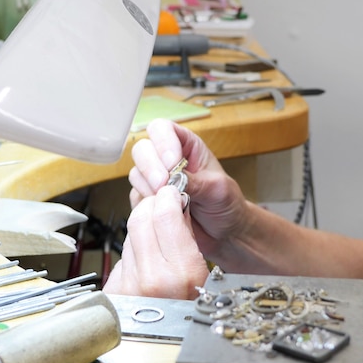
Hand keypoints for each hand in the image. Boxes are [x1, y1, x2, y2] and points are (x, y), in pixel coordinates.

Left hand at [104, 186, 208, 297]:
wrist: (169, 341)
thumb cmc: (192, 308)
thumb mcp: (201, 270)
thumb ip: (185, 234)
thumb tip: (175, 203)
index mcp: (182, 274)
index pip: (164, 214)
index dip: (167, 196)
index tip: (172, 192)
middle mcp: (152, 279)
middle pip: (141, 218)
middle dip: (152, 204)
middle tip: (161, 203)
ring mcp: (128, 286)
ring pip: (129, 234)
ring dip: (142, 226)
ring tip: (157, 234)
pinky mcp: (114, 289)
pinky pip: (122, 256)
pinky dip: (134, 250)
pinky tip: (146, 259)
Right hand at [126, 119, 248, 260]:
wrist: (224, 233)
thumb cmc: (227, 203)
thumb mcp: (218, 189)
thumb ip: (195, 181)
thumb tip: (173, 178)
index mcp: (187, 146)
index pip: (162, 129)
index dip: (163, 141)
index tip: (172, 162)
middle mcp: (167, 160)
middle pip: (142, 149)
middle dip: (150, 167)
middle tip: (163, 185)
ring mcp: (155, 180)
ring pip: (135, 173)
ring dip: (148, 187)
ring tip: (169, 201)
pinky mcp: (148, 201)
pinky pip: (135, 198)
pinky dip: (145, 205)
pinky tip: (163, 212)